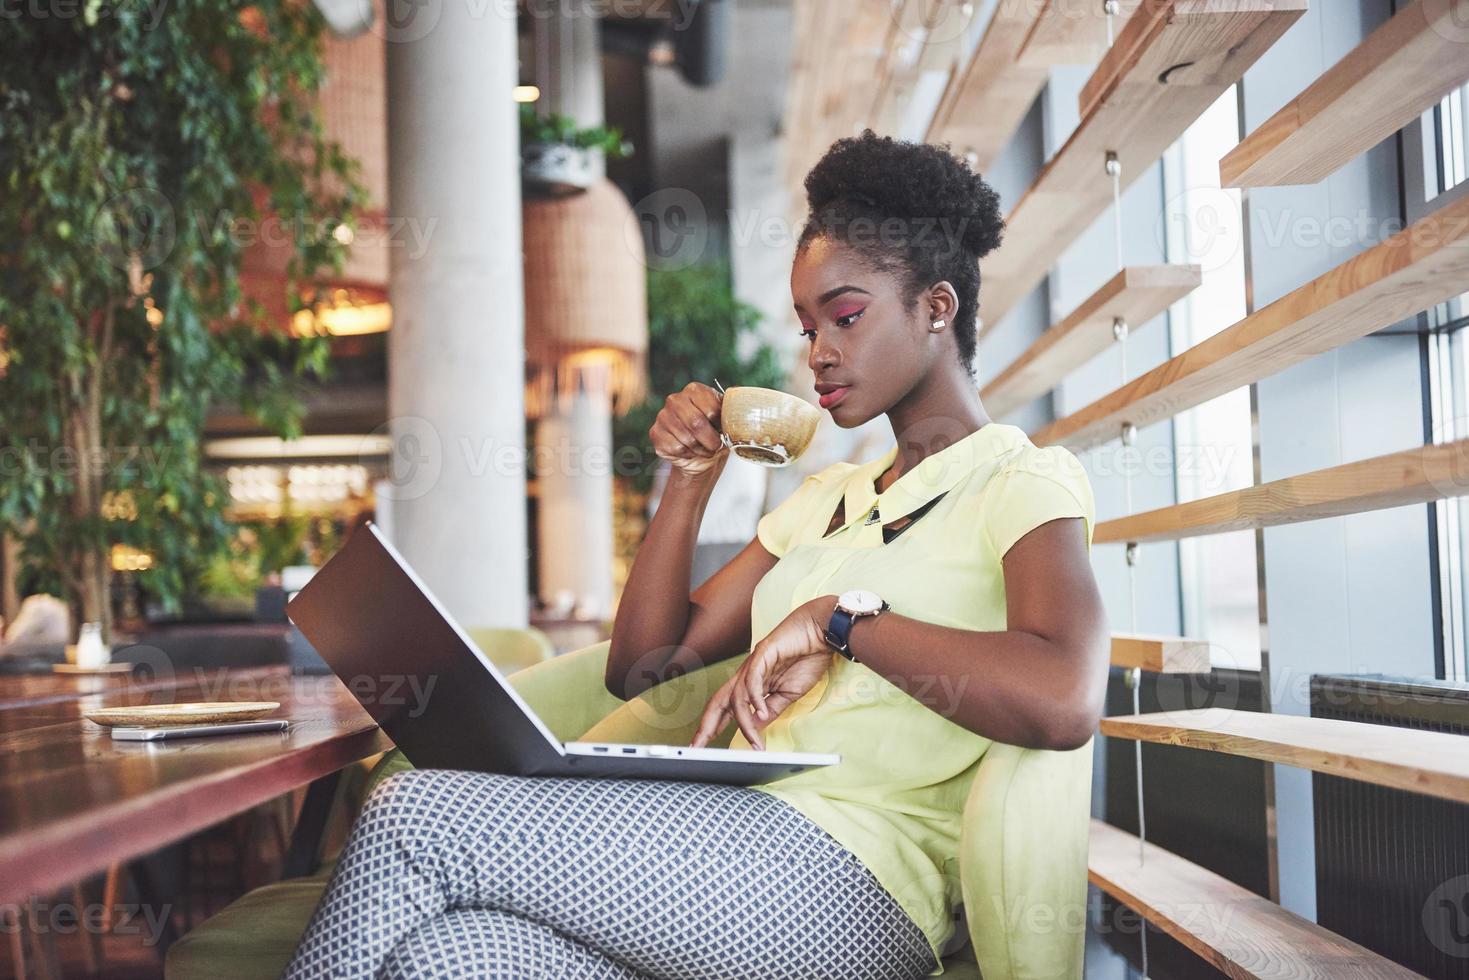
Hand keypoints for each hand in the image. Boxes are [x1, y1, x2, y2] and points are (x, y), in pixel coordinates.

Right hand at [651, 382, 726, 476]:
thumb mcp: (726, 419)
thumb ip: (731, 410)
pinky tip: (690, 452)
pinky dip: (688, 454)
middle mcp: (675, 399)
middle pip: (696, 423)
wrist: (701, 456)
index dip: (719, 424)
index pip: (711, 409)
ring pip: (686, 438)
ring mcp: (662, 416)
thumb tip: (741, 404)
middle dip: (711, 440)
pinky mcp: (655, 433)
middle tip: (716, 446)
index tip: (722, 429)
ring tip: (705, 450)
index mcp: (694, 390)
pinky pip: (676, 448)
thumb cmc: (715, 434)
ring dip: (701, 450)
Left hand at [690, 595, 838, 750]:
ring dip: (745, 722)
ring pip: (738, 697)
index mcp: (750, 684)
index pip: (725, 708)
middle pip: (718, 701)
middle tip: (698, 746)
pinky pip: (752, 680)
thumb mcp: (787, 694)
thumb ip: (770, 710)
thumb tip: (755, 728)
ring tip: (755, 742)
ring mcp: (752, 663)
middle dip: (707, 725)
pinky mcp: (763, 653)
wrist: (819, 632)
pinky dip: (756, 698)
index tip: (701, 746)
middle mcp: (746, 674)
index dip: (712, 726)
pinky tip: (761, 713)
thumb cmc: (806, 658)